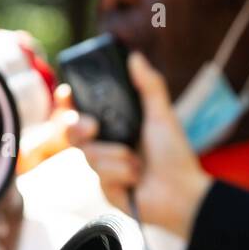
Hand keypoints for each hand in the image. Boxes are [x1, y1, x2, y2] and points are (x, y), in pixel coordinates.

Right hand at [65, 52, 212, 238]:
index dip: (68, 102)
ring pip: (89, 154)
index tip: (66, 93)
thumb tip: (135, 57)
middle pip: (73, 131)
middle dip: (79, 127)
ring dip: (117, 156)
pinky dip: (122, 173)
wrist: (182, 192)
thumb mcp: (161, 115)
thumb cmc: (175, 154)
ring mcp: (104, 168)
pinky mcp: (105, 189)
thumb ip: (149, 85)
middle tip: (94, 127)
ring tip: (139, 164)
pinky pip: (101, 174)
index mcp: (117, 125)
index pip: (83, 110)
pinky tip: (136, 180)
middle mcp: (106, 145)